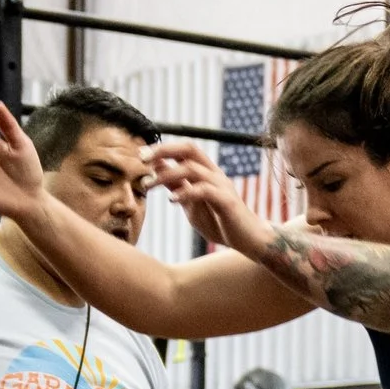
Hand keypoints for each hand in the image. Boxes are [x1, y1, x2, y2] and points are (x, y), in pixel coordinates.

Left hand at [149, 143, 264, 253]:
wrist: (249, 240)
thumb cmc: (220, 222)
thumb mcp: (191, 204)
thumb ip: (177, 187)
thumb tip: (157, 170)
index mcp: (207, 172)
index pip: (184, 150)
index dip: (162, 148)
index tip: (140, 155)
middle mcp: (214, 174)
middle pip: (189, 149)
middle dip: (163, 150)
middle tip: (142, 158)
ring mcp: (222, 186)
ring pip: (192, 168)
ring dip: (167, 174)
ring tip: (149, 185)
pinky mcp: (227, 201)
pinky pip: (204, 190)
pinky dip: (185, 192)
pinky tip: (172, 200)